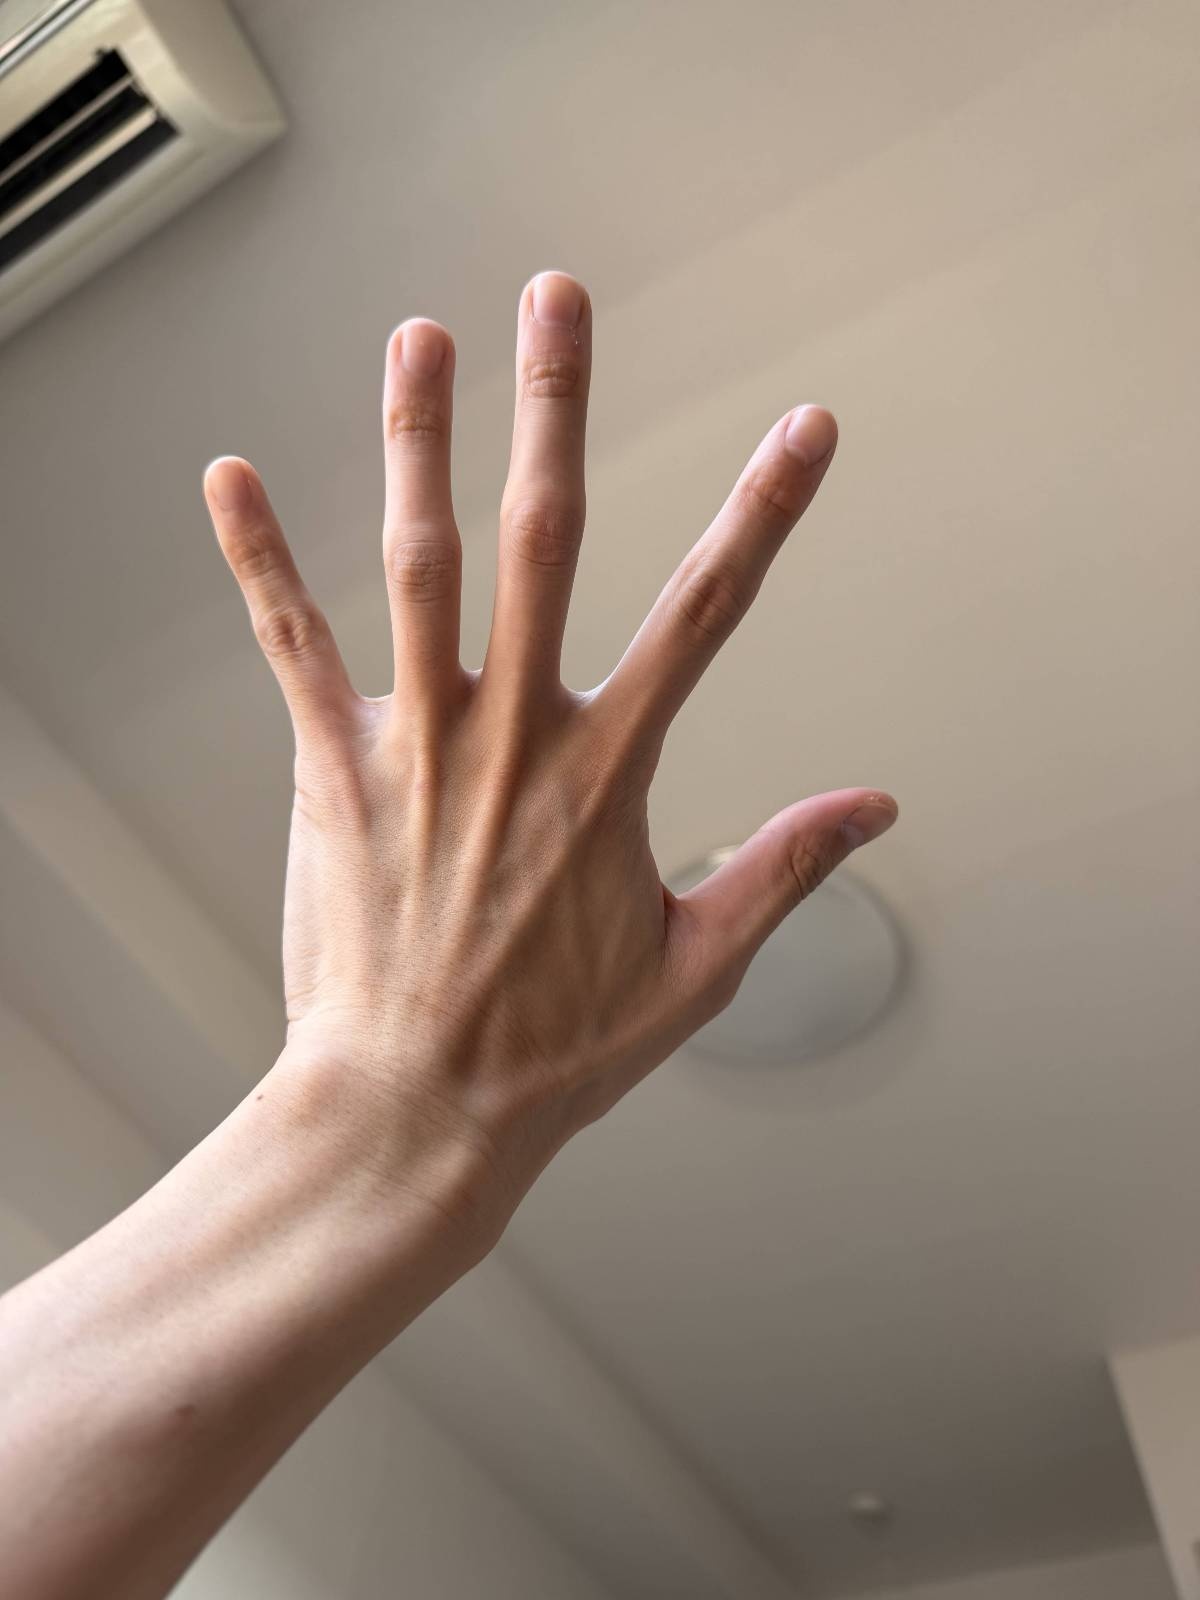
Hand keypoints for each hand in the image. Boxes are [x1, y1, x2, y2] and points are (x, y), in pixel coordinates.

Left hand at [204, 271, 896, 1244]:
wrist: (414, 1112)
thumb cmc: (551, 1054)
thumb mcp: (696, 970)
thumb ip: (783, 869)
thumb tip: (876, 805)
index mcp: (608, 774)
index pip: (707, 615)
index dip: (765, 514)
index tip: (806, 432)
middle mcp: (514, 736)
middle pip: (543, 541)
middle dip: (556, 409)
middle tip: (561, 298)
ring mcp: (416, 746)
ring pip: (417, 565)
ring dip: (418, 443)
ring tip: (421, 338)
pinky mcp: (331, 772)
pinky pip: (291, 645)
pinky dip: (260, 558)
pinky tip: (229, 476)